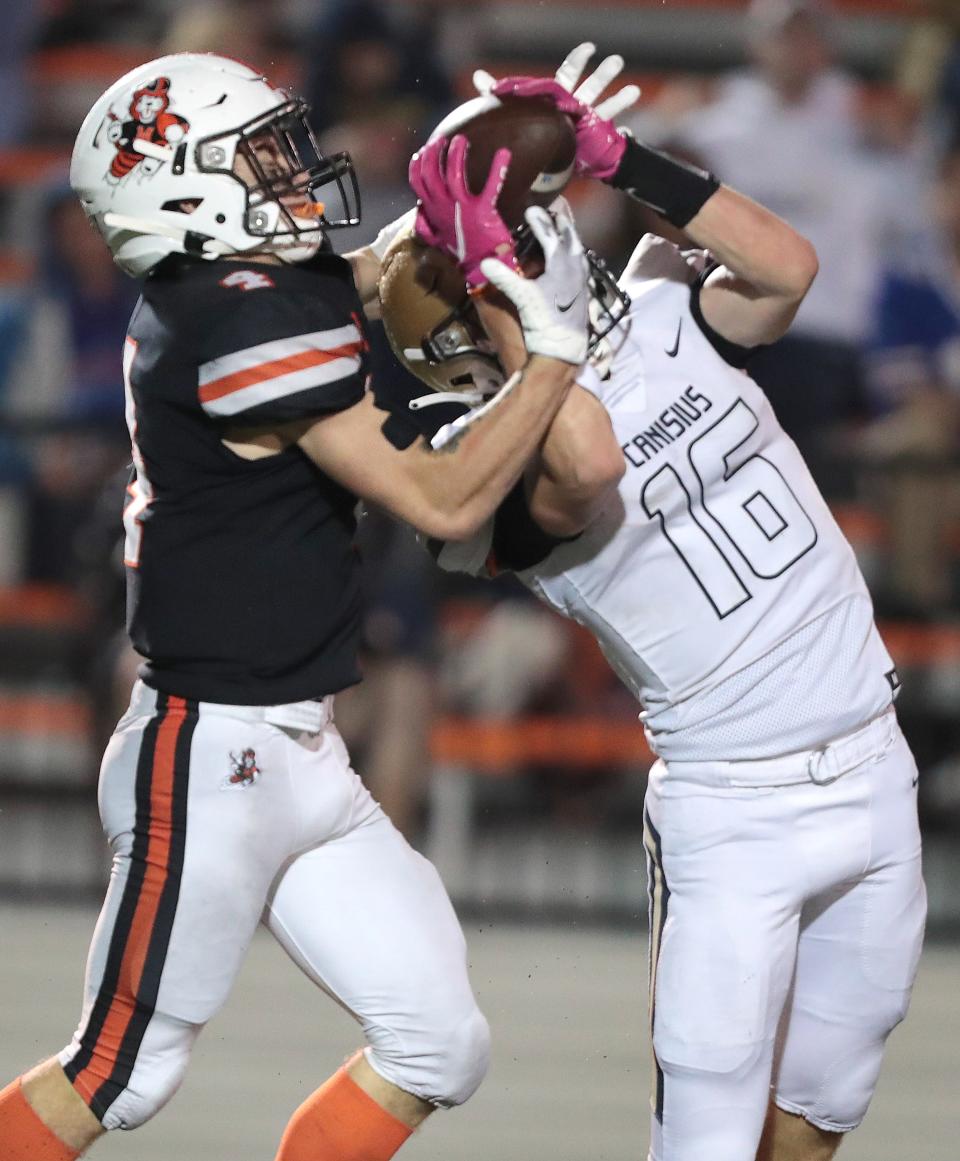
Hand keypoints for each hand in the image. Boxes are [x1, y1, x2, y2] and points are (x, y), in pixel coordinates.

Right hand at [408, 135, 519, 287]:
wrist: (480, 269)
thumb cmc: (462, 251)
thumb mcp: (437, 239)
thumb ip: (426, 226)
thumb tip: (418, 213)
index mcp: (433, 211)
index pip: (417, 182)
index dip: (418, 164)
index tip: (423, 150)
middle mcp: (443, 207)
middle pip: (430, 172)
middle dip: (434, 152)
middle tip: (443, 139)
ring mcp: (462, 208)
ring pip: (452, 173)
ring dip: (456, 153)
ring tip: (461, 141)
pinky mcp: (483, 212)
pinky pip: (491, 186)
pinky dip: (499, 168)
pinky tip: (505, 153)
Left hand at [474, 41, 639, 180]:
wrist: (544, 163)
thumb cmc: (533, 131)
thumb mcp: (515, 109)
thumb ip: (498, 92)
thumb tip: (477, 75)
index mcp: (560, 98)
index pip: (568, 76)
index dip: (578, 61)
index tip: (589, 47)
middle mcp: (576, 107)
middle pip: (590, 88)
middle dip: (602, 76)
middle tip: (616, 61)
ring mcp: (587, 123)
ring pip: (603, 108)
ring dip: (617, 98)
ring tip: (633, 89)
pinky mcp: (591, 140)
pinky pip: (606, 132)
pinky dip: (619, 126)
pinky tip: (632, 122)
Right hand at [479, 204, 588, 364]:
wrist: (564, 350)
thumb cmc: (544, 321)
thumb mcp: (522, 298)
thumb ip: (505, 278)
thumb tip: (485, 262)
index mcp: (561, 265)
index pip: (549, 236)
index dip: (540, 222)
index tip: (531, 210)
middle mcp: (575, 270)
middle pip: (571, 240)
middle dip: (563, 225)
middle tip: (558, 212)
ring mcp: (582, 283)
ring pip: (579, 253)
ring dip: (572, 240)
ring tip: (567, 232)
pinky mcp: (583, 295)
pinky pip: (582, 268)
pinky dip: (577, 258)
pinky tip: (574, 262)